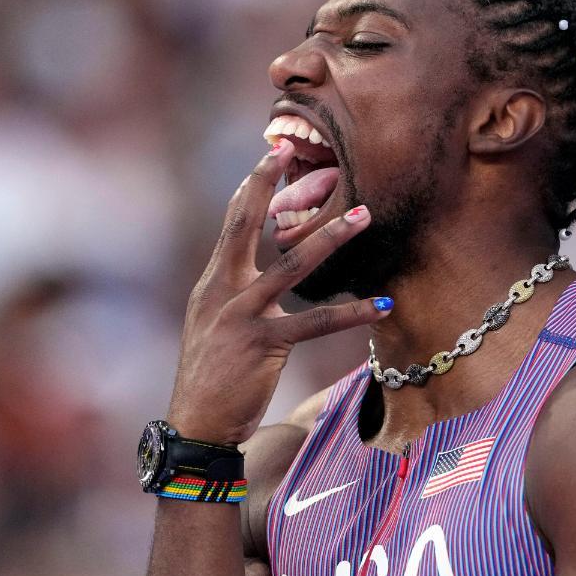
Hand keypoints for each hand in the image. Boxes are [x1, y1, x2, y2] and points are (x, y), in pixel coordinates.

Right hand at [166, 139, 390, 444]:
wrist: (196, 424)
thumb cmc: (210, 379)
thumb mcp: (213, 328)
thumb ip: (232, 297)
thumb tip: (253, 277)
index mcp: (212, 284)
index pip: (231, 223)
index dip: (251, 186)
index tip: (272, 153)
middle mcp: (222, 290)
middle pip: (245, 224)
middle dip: (268, 184)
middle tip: (294, 151)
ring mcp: (241, 315)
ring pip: (291, 266)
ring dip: (331, 238)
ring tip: (364, 216)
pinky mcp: (263, 344)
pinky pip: (314, 323)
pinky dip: (351, 313)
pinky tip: (379, 304)